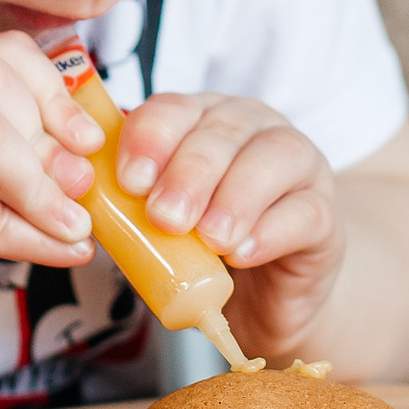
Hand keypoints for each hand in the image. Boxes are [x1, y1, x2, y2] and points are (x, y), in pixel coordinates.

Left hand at [109, 94, 342, 356]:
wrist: (265, 300)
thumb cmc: (203, 252)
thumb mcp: (159, 224)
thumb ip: (129, 203)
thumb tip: (83, 198)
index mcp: (204, 120)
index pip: (175, 109)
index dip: (151, 138)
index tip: (129, 181)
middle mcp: (254, 130)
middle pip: (222, 132)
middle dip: (188, 172)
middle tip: (164, 216)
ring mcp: (300, 169)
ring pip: (273, 159)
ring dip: (233, 198)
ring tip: (208, 237)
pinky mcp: (326, 217)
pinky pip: (305, 212)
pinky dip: (271, 231)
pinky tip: (242, 253)